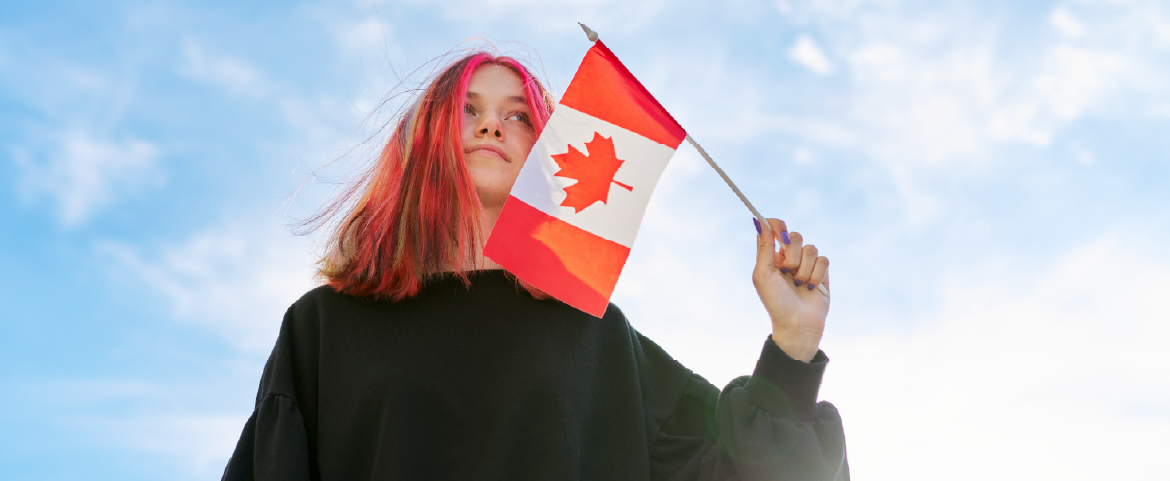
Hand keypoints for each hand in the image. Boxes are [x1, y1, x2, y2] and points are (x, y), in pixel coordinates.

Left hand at [752, 218, 829, 361]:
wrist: (798, 325)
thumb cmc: (776, 302)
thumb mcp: (764, 274)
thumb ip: (764, 247)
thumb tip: (759, 220)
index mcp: (771, 257)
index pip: (774, 228)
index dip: (777, 226)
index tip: (779, 232)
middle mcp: (789, 258)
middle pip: (794, 236)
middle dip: (792, 254)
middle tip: (788, 271)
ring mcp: (806, 264)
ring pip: (811, 248)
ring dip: (804, 268)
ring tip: (800, 284)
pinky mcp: (822, 272)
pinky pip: (823, 259)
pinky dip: (817, 274)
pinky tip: (811, 287)